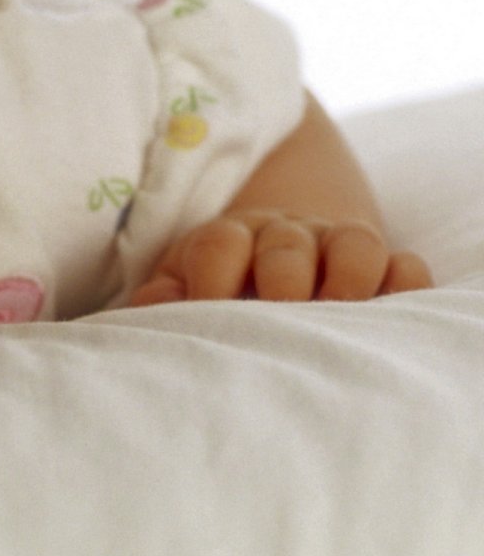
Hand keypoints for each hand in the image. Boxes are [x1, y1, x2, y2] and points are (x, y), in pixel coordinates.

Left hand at [127, 208, 433, 307]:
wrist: (281, 258)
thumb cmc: (223, 285)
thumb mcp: (185, 283)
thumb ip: (162, 296)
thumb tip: (148, 313)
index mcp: (232, 236)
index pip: (221, 244)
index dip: (212, 280)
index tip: (209, 317)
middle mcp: (288, 234)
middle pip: (287, 244)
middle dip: (282, 280)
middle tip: (277, 318)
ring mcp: (340, 245)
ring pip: (356, 244)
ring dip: (349, 280)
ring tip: (337, 321)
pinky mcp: (388, 265)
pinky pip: (407, 266)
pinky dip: (404, 287)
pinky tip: (389, 319)